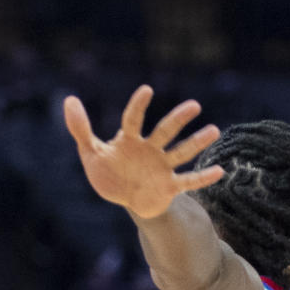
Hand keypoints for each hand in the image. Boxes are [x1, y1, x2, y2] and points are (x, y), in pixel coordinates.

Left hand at [64, 85, 221, 219]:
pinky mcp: (170, 186)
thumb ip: (80, 128)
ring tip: (214, 130)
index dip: (138, 106)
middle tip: (195, 105)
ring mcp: (162, 167)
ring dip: (196, 143)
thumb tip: (70, 99)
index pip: (133, 120)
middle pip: (165, 132)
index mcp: (129, 141)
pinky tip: (220, 171)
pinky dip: (203, 178)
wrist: (125, 198)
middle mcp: (150, 150)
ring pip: (181, 153)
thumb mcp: (90, 152)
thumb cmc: (109, 172)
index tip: (147, 90)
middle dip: (179, 119)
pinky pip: (188, 181)